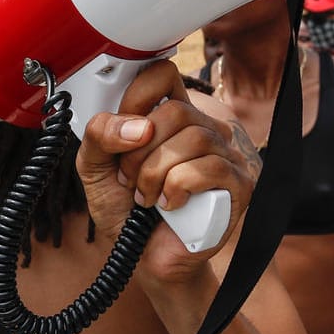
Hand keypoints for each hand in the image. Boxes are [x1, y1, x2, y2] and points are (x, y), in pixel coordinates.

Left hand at [77, 61, 254, 286]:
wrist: (142, 258)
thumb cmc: (125, 211)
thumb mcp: (95, 167)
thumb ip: (99, 135)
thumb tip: (136, 126)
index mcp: (168, 117)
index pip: (163, 75)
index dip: (137, 96)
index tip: (122, 132)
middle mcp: (201, 129)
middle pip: (177, 110)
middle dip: (140, 150)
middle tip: (130, 178)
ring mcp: (225, 156)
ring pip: (194, 138)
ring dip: (155, 173)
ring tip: (146, 198)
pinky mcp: (239, 185)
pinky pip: (209, 168)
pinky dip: (177, 188)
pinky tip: (169, 205)